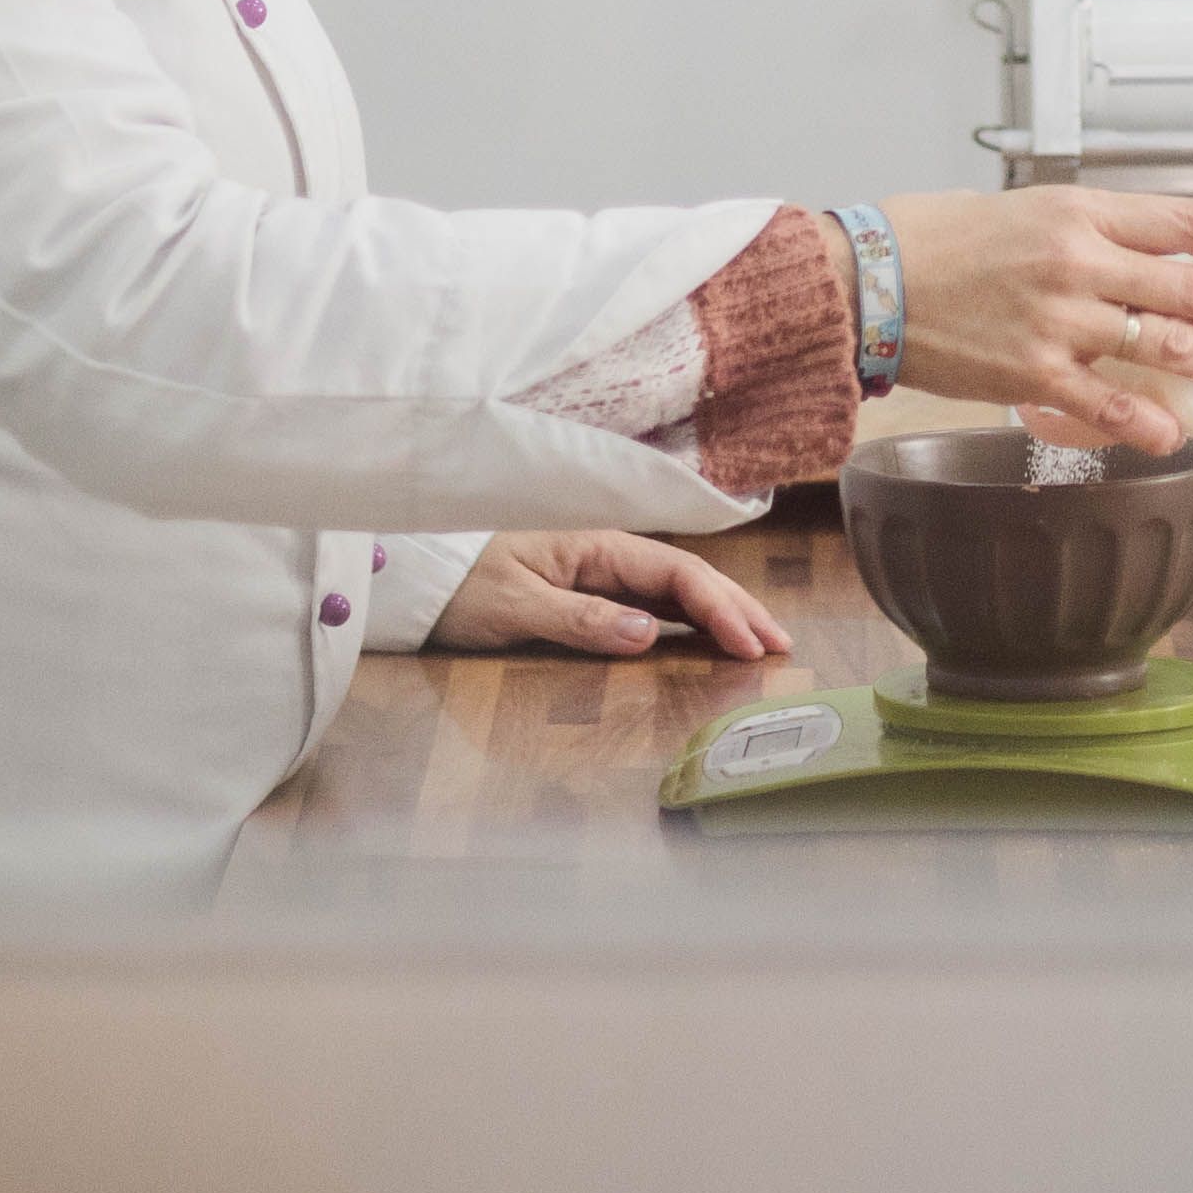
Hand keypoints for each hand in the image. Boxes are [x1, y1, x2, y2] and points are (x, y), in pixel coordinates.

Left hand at [426, 529, 789, 659]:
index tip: (752, 646)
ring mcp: (596, 568)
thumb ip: (581, 618)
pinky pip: (650, 601)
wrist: (409, 572)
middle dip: (738, 608)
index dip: (721, 609)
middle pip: (687, 577)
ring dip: (720, 613)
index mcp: (596, 545)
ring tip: (760, 641)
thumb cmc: (456, 583)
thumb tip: (651, 635)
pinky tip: (705, 638)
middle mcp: (604, 551)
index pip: (677, 575)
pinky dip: (686, 619)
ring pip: (673, 589)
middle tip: (782, 646)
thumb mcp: (514, 605)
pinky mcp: (584, 586)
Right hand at [879, 187, 1192, 453]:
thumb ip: (1089, 230)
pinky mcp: (1030, 374)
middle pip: (1189, 287)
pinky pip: (1108, 405)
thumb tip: (1150, 253)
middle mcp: (1076, 261)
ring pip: (1161, 345)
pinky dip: (1150, 424)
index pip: (1186, 222)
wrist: (867, 282)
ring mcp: (1057, 321)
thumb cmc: (939, 239)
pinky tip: (1174, 432)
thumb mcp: (1027, 209)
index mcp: (1079, 211)